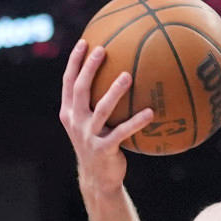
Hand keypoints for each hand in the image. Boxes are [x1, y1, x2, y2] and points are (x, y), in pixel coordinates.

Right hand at [59, 40, 154, 194]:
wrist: (97, 178)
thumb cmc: (99, 145)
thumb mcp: (91, 124)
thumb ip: (95, 104)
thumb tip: (119, 76)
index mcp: (69, 113)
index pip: (68, 82)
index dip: (75, 62)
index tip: (85, 42)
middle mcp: (75, 122)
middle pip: (80, 89)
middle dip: (90, 68)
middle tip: (102, 49)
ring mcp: (88, 136)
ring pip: (101, 109)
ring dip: (114, 91)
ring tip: (127, 75)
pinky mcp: (104, 149)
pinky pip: (123, 132)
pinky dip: (137, 122)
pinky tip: (151, 112)